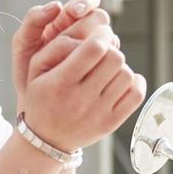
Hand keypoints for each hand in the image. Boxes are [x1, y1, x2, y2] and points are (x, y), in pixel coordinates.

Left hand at [10, 0, 113, 107]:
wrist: (39, 111)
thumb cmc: (28, 74)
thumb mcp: (24, 47)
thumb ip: (33, 22)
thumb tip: (56, 5)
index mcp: (66, 21)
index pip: (87, 1)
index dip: (85, 2)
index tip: (76, 11)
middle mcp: (86, 34)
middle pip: (102, 19)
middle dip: (96, 25)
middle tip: (88, 35)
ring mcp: (98, 53)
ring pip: (112, 39)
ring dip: (105, 45)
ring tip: (90, 58)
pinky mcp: (105, 72)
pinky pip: (115, 62)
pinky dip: (110, 64)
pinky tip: (98, 72)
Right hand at [19, 26, 145, 152]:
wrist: (47, 139)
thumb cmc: (43, 97)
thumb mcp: (36, 69)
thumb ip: (59, 45)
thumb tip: (94, 36)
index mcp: (60, 83)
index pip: (94, 49)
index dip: (102, 34)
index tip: (100, 34)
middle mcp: (80, 100)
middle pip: (115, 59)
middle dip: (111, 49)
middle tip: (104, 52)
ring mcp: (98, 113)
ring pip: (127, 75)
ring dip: (121, 67)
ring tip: (108, 70)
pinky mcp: (111, 123)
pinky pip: (136, 96)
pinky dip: (135, 83)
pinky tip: (122, 81)